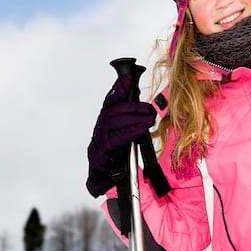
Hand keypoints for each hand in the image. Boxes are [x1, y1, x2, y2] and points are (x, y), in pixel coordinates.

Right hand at [86, 74, 156, 196]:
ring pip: (116, 120)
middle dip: (134, 106)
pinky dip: (131, 131)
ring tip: (150, 118)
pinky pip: (118, 136)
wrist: (106, 173)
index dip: (119, 88)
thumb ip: (131, 116)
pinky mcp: (104, 148)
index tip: (127, 77)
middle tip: (150, 109)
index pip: (111, 99)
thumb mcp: (125, 130)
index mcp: (106, 118)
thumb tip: (143, 103)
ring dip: (136, 118)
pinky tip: (142, 129)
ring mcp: (100, 136)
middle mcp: (101, 124)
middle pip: (115, 109)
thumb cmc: (116, 150)